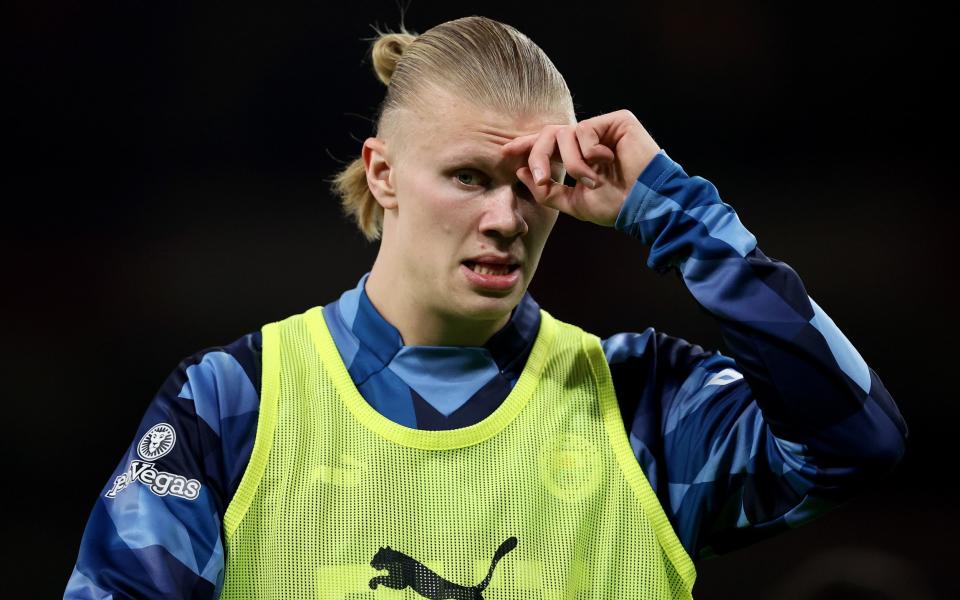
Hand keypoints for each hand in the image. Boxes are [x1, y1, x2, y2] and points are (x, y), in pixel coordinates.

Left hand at [500, 109, 660, 226]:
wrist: (644, 204)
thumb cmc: (615, 205)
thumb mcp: (573, 202)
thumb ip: (547, 189)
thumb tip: (519, 171)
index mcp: (578, 155)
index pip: (546, 144)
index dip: (525, 145)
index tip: (505, 153)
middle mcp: (588, 138)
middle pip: (548, 134)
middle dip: (539, 157)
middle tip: (542, 179)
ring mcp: (602, 128)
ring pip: (565, 135)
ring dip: (573, 164)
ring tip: (592, 181)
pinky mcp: (617, 120)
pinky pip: (585, 130)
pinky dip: (589, 153)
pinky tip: (608, 163)